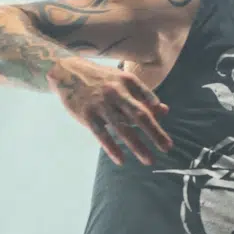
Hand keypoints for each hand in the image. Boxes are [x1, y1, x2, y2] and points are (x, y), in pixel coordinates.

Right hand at [47, 56, 172, 165]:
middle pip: (139, 115)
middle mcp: (116, 92)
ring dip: (137, 146)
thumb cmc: (101, 80)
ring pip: (122, 128)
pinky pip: (101, 134)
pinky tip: (121, 160)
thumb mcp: (122, 82)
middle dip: (154, 133)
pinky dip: (111, 148)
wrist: (67, 72)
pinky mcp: (87, 115)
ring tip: (149, 160)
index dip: (158, 117)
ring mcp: (101, 104)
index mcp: (127, 82)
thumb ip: (143, 95)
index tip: (167, 135)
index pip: (147, 102)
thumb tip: (164, 110)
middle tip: (167, 148)